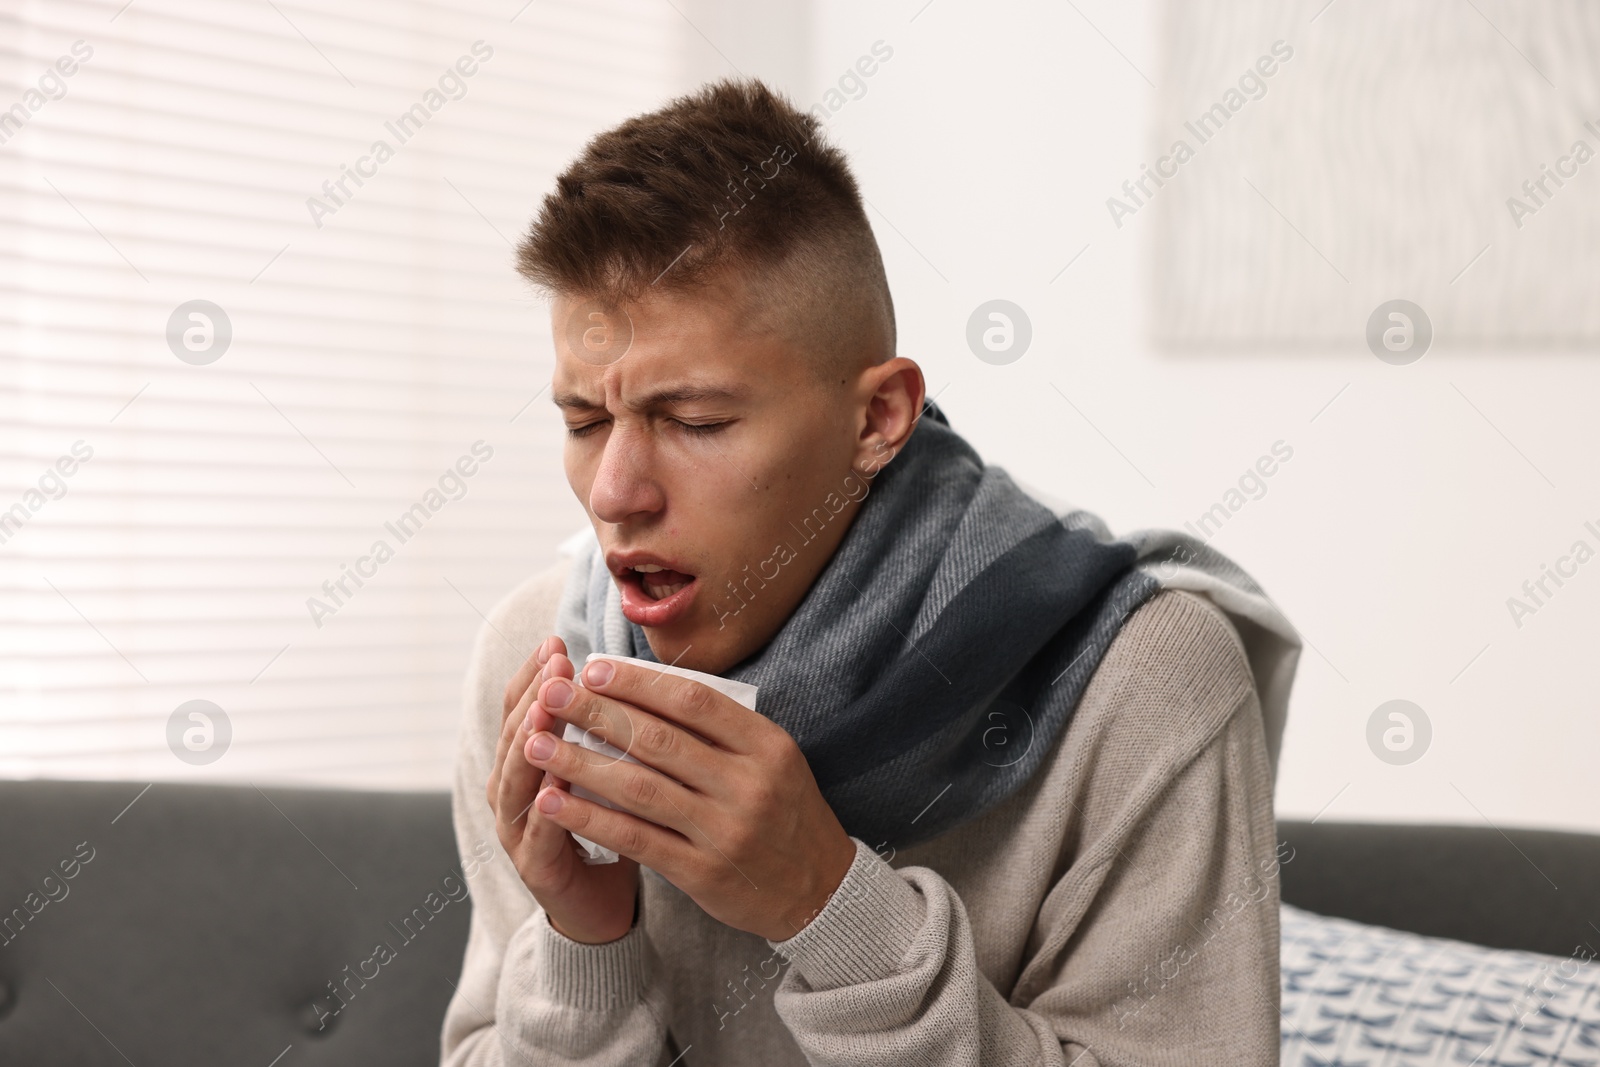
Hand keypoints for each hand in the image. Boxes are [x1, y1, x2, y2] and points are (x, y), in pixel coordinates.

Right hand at [487, 636, 638, 943]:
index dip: (534, 675)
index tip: (556, 642)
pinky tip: (555, 788)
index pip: (521, 708)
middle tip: (554, 665)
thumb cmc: (608, 824)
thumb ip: (603, 727)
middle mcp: (510, 791)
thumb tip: (622, 669)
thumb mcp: (605, 767)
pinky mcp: (535, 868)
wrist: (600, 904)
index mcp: (525, 762)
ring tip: (545, 710)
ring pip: (516, 780)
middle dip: (534, 696)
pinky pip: (538, 834)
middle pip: (514, 735)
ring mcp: (516, 831)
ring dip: (530, 742)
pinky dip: (546, 809)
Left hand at [522, 656, 857, 942]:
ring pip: (639, 788)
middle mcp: (747, 785)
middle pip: (658, 740)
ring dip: (579, 763)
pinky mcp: (703, 872)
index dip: (638, 683)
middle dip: (596, 713)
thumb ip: (719, 729)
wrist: (818, 889)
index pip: (693, 701)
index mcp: (766, 746)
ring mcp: (725, 830)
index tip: (592, 669)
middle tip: (550, 692)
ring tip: (536, 743)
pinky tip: (554, 802)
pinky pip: (637, 839)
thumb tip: (641, 690)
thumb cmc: (783, 812)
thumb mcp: (772, 759)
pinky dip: (590, 818)